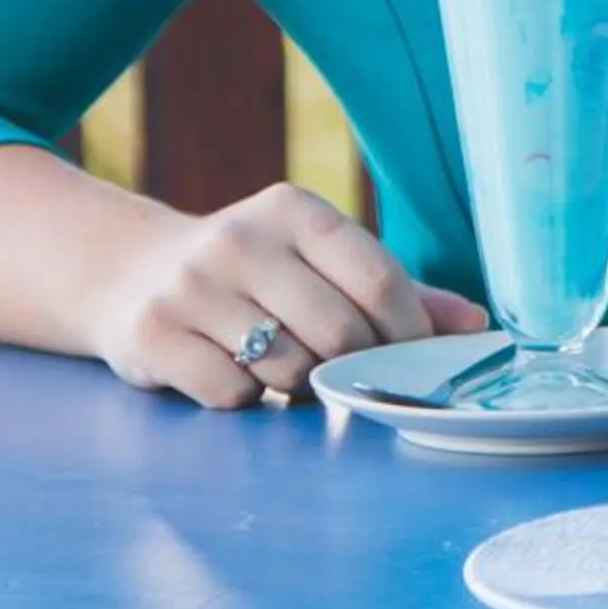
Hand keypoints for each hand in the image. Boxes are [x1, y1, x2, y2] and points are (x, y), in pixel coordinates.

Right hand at [86, 181, 487, 407]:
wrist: (131, 274)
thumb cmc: (253, 273)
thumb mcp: (318, 261)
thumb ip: (397, 290)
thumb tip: (476, 325)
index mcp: (293, 208)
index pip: (378, 279)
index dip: (409, 332)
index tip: (411, 356)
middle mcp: (240, 239)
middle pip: (340, 332)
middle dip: (351, 365)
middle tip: (338, 368)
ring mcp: (192, 286)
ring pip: (289, 369)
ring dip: (297, 385)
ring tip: (280, 362)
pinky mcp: (154, 333)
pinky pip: (233, 395)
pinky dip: (245, 399)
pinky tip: (231, 370)